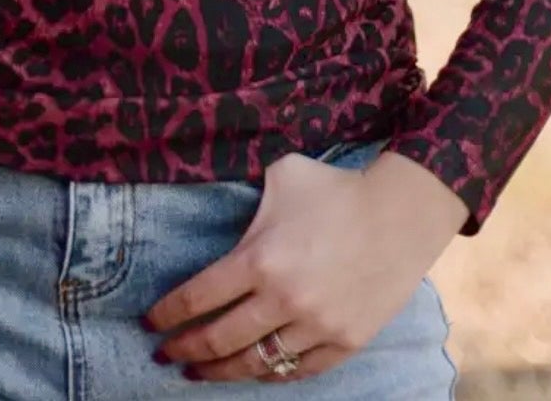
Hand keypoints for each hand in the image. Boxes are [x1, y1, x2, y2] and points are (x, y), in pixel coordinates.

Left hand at [140, 149, 467, 382]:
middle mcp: (282, 299)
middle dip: (185, 350)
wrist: (400, 214)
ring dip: (222, 372)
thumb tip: (212, 185)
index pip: (198, 298)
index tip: (150, 323)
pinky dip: (269, 374)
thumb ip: (243, 191)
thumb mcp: (280, 175)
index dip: (168, 316)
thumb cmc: (334, 189)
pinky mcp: (344, 343)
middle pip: (219, 340)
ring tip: (201, 373)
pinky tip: (254, 371)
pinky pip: (297, 371)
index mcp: (259, 258)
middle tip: (166, 354)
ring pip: (255, 364)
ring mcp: (315, 326)